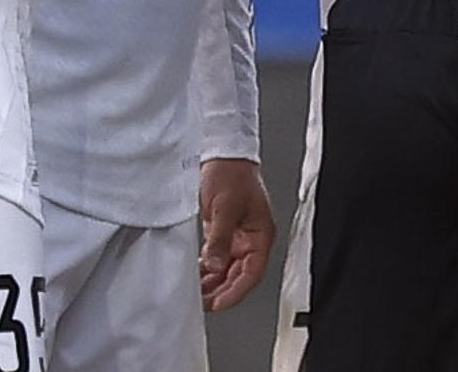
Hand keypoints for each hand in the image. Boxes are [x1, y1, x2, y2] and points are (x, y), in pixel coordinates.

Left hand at [199, 158, 275, 311]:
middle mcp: (251, 239)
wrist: (222, 154)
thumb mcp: (224, 208)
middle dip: (222, 291)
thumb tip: (214, 265)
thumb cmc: (231, 173)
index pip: (252, 273)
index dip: (235, 292)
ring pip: (227, 270)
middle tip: (203, 303)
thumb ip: (219, 239)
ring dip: (213, 283)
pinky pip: (218, 258)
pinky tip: (196, 275)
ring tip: (196, 293)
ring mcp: (237, 237)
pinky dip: (208, 269)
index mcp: (261, 235)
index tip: (218, 304)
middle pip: (239, 275)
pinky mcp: (223, 232)